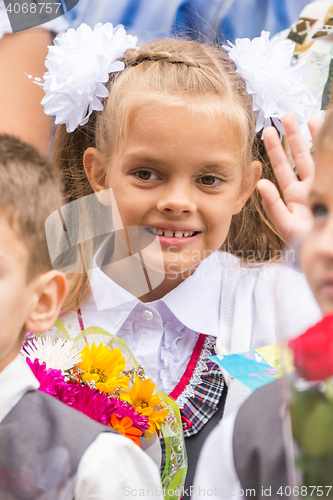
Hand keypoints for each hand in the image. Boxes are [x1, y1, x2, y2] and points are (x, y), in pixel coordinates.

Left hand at [257, 113, 321, 244]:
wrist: (327, 252)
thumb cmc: (306, 245)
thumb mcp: (287, 226)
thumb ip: (273, 205)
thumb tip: (261, 183)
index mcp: (294, 197)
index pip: (282, 168)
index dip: (276, 150)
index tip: (269, 132)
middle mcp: (309, 189)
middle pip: (298, 158)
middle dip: (292, 137)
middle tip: (285, 116)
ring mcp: (322, 186)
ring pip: (316, 158)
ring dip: (312, 138)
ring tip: (306, 118)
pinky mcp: (330, 187)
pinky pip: (328, 165)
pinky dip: (325, 150)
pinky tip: (323, 130)